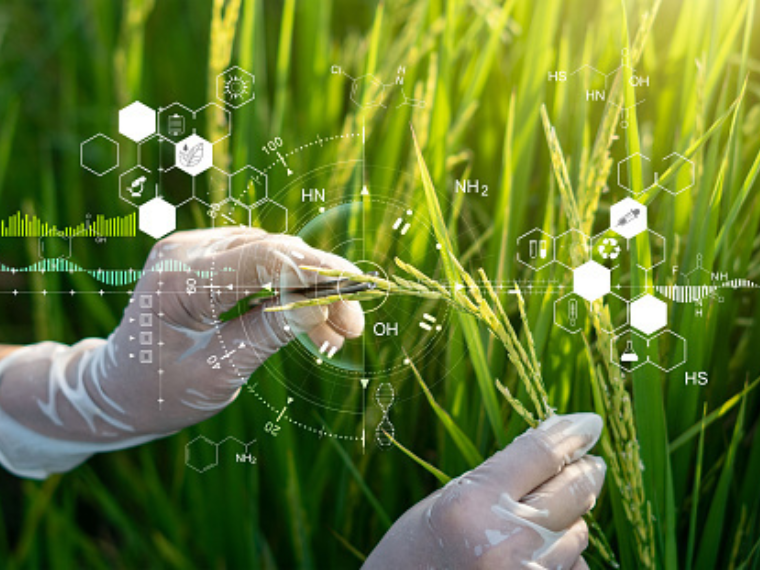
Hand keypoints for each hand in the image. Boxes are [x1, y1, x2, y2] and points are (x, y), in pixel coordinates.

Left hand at [0, 228, 364, 476]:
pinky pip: (262, 265)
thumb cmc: (158, 392)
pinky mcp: (209, 259)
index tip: (355, 299)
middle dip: (321, 287)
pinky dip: (290, 292)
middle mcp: (187, 251)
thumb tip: (319, 306)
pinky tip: (312, 324)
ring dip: (310, 291)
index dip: (317, 274)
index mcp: (179, 279)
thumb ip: (265, 334)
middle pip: (274, 252)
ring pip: (274, 256)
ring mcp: (197, 250)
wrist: (119, 389)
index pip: (263, 259)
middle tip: (354, 328)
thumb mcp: (215, 373)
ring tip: (337, 335)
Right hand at [364, 413, 605, 569]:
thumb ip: (502, 477)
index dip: (571, 433)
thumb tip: (563, 451)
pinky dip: (563, 557)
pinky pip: (574, 567)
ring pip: (579, 533)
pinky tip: (531, 559)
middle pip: (574, 491)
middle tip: (591, 464)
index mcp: (472, 502)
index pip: (541, 454)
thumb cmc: (418, 548)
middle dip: (586, 472)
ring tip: (532, 527)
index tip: (589, 423)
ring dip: (568, 522)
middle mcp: (506, 541)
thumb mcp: (450, 500)